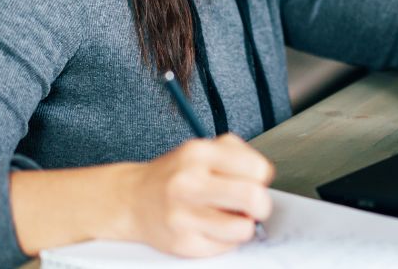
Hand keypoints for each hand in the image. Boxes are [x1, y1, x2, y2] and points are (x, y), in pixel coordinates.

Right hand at [120, 134, 274, 256]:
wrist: (133, 199)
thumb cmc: (176, 175)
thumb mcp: (203, 150)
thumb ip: (237, 156)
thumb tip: (264, 179)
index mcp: (198, 154)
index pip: (256, 168)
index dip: (262, 178)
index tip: (255, 181)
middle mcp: (188, 183)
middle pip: (252, 198)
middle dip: (262, 205)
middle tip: (253, 205)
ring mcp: (183, 215)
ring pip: (242, 228)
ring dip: (244, 225)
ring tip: (232, 217)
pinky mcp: (182, 243)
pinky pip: (225, 247)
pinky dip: (226, 239)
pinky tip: (212, 227)